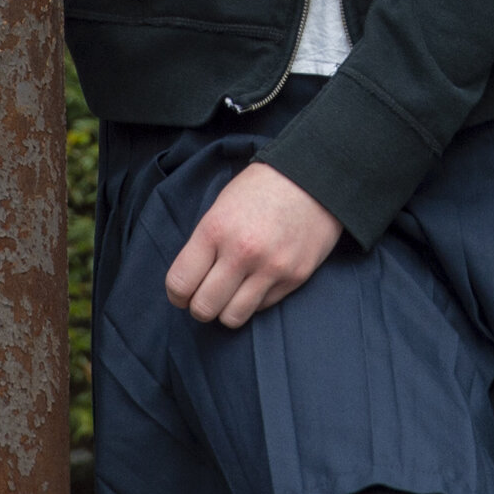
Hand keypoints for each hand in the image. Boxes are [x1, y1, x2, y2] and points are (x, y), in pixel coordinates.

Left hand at [166, 161, 344, 326]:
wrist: (316, 176)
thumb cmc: (262, 189)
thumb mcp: (221, 207)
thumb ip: (205, 245)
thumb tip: (192, 282)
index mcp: (216, 230)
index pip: (180, 284)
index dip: (176, 295)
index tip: (183, 293)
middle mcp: (242, 252)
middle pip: (203, 308)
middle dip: (200, 307)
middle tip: (208, 295)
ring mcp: (272, 267)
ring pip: (233, 317)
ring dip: (227, 310)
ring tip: (233, 293)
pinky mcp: (296, 276)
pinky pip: (263, 306)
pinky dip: (256, 299)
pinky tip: (260, 279)